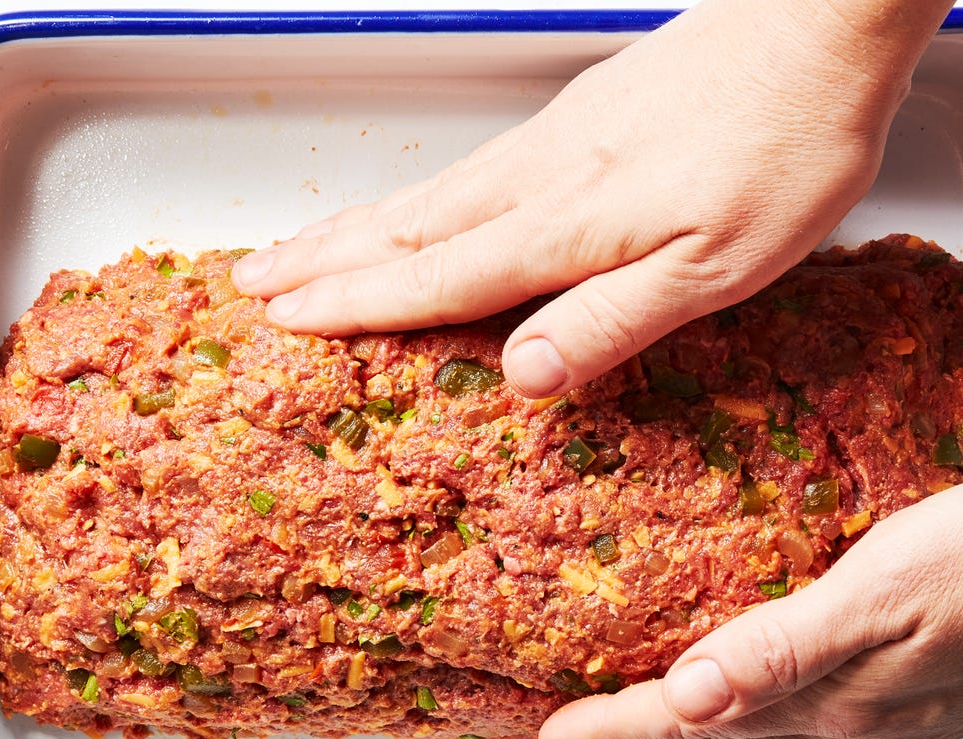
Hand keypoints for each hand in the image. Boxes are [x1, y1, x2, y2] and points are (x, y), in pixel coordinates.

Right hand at [232, 0, 950, 397]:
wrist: (818, 26)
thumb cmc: (777, 148)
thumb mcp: (715, 268)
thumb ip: (612, 320)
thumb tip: (523, 374)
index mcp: (563, 225)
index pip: (435, 279)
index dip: (358, 308)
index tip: (290, 324)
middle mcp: (536, 180)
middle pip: (404, 230)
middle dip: (320, 262)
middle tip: (251, 283)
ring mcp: (547, 144)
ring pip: (422, 196)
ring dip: (348, 228)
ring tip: (294, 248)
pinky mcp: (570, 121)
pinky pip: (460, 173)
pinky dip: (407, 201)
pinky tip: (402, 211)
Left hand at [534, 486, 962, 738]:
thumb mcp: (878, 593)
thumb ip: (778, 650)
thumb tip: (687, 698)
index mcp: (825, 700)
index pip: (684, 725)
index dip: (612, 734)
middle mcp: (844, 720)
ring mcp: (876, 714)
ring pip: (747, 737)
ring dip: (678, 736)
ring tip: (627, 729)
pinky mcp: (901, 693)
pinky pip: (792, 718)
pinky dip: (737, 715)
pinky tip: (734, 698)